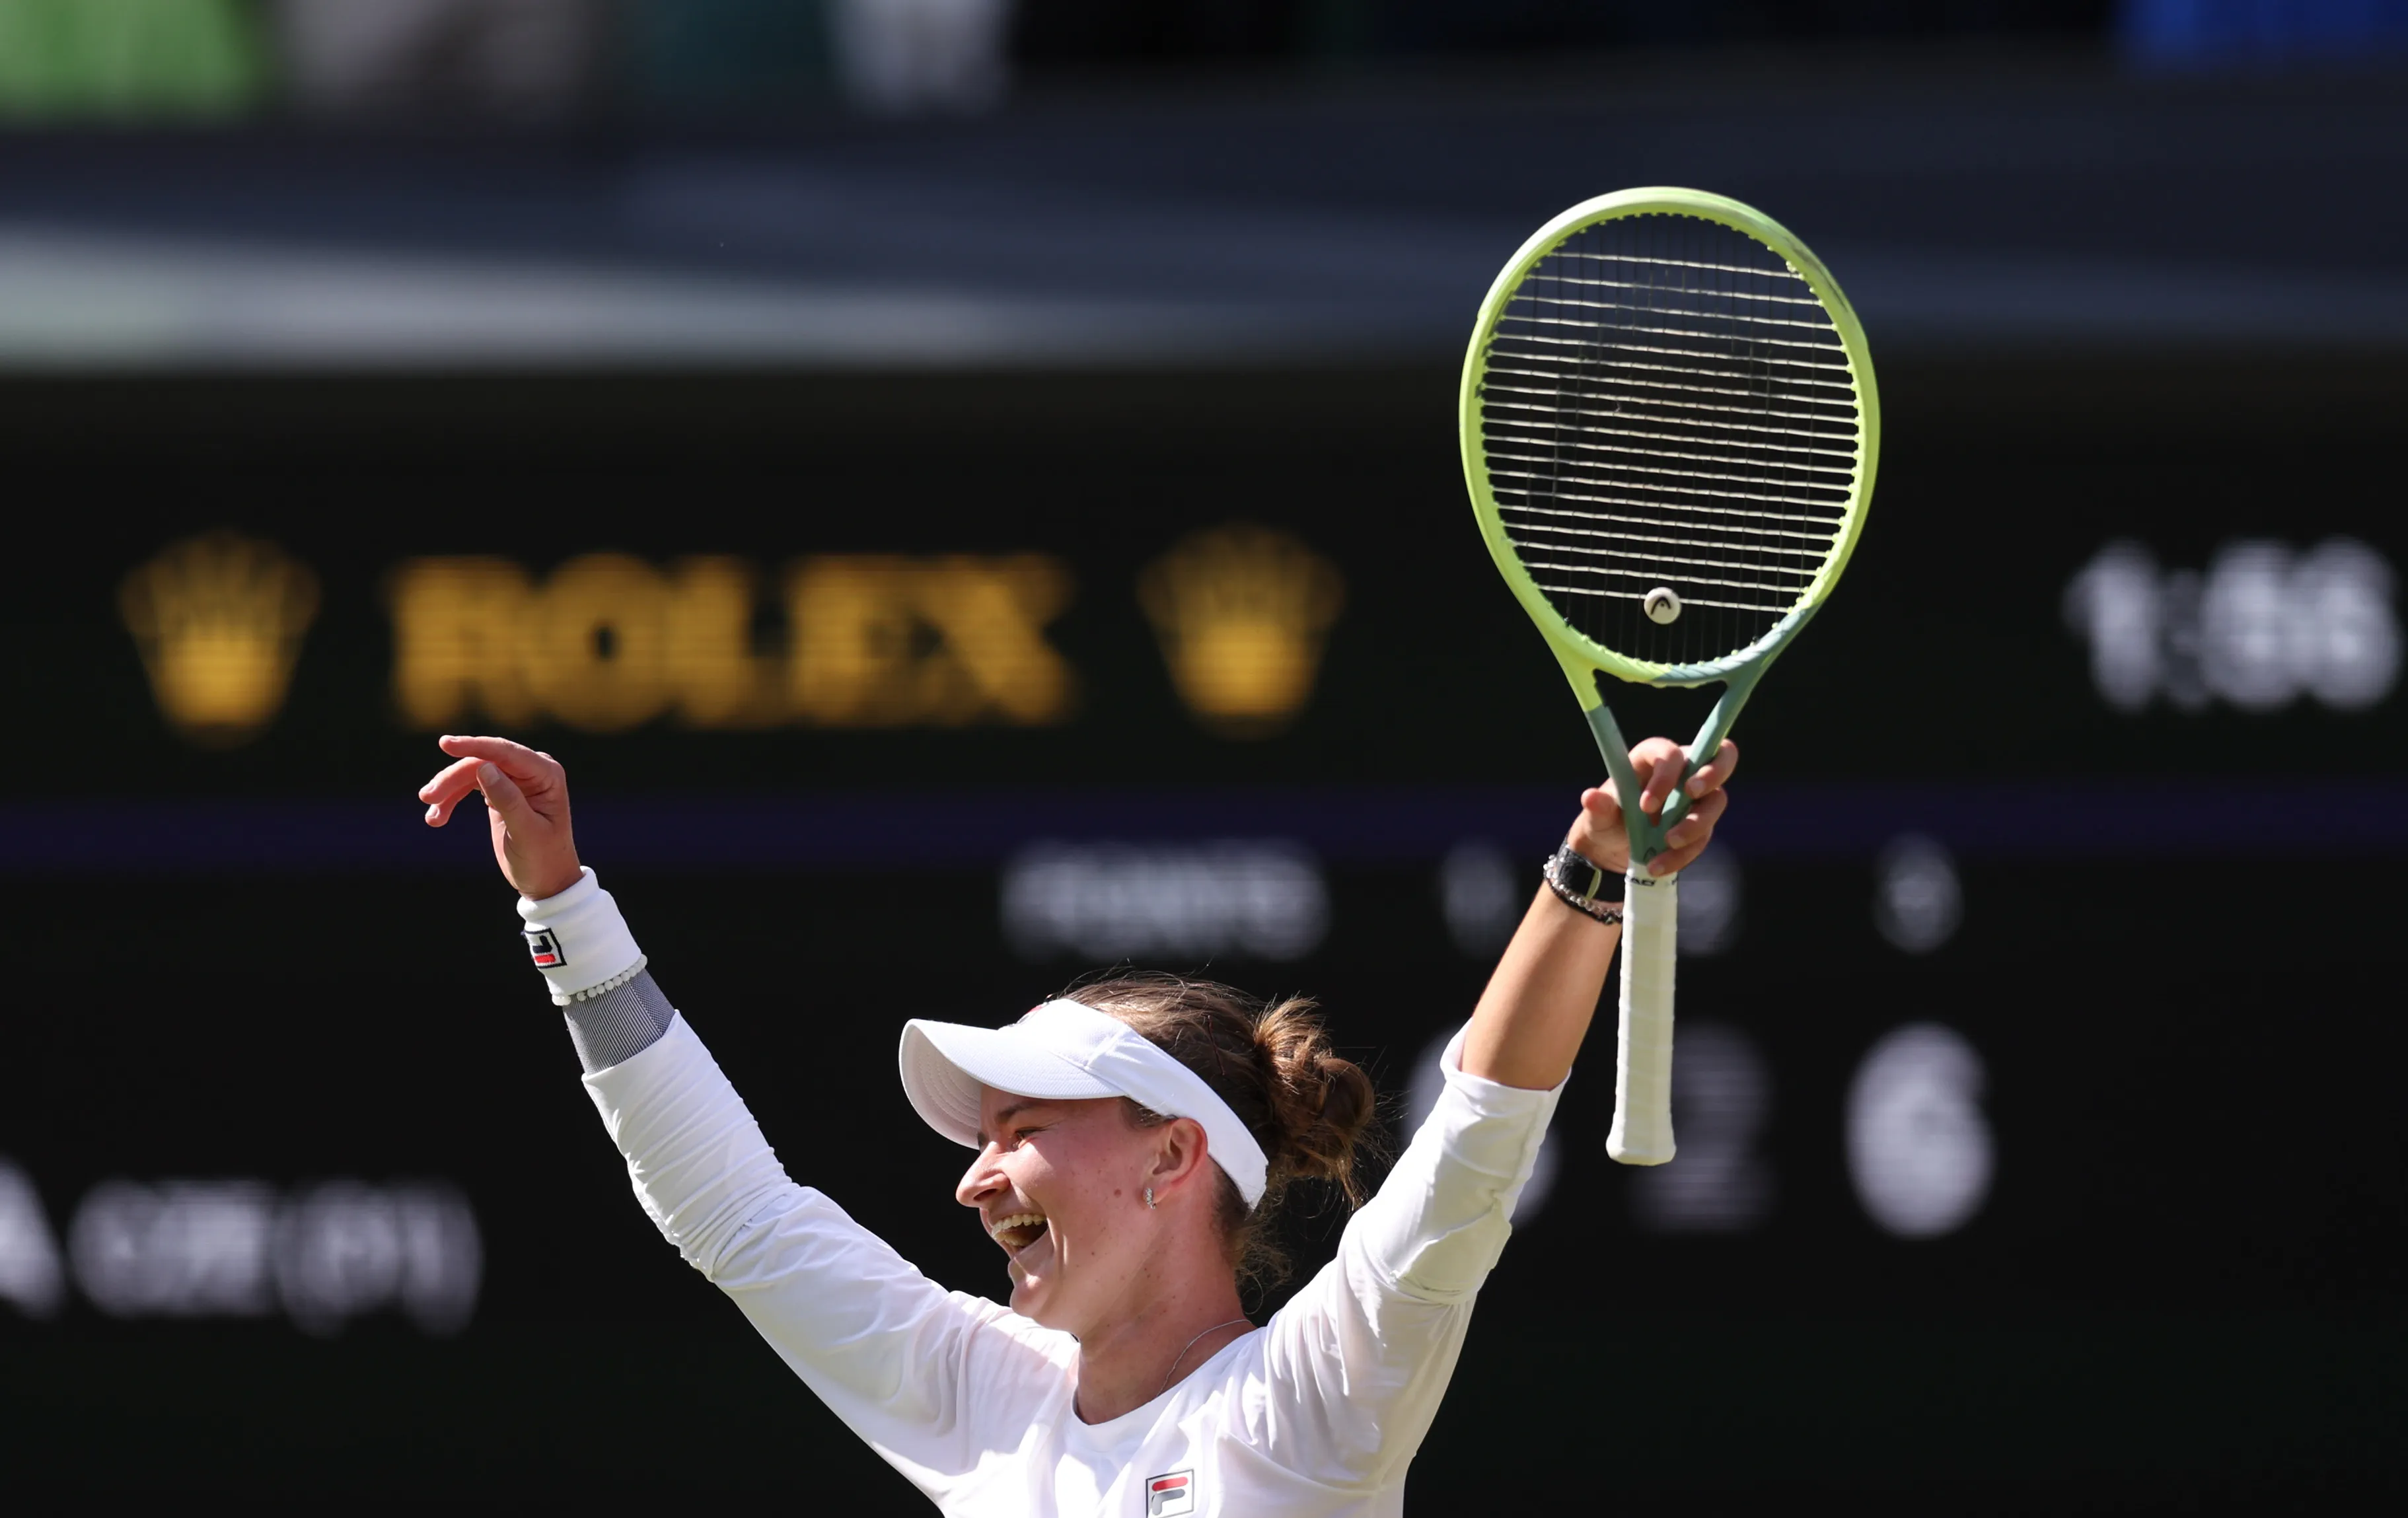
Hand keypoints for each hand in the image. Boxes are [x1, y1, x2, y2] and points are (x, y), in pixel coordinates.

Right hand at [417, 735, 583, 900]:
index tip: (444, 744)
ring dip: (448, 790)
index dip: (475, 746)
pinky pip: (469, 785)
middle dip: (453, 778)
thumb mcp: (526, 833)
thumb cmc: (543, 858)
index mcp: (547, 774)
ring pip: (471, 772)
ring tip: (432, 818)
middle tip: (427, 798)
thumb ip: (507, 800)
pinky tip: (437, 817)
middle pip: (483, 762)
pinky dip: (451, 798)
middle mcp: (532, 770)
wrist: (547, 880)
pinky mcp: (500, 790)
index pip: (506, 752)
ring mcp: (515, 778)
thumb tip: (484, 767)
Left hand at [1566, 737, 1737, 878]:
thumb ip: (1598, 806)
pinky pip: (1704, 836)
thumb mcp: (1597, 815)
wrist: (1613, 849)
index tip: (1647, 805)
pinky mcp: (1701, 824)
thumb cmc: (1607, 819)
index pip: (1670, 753)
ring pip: (1716, 800)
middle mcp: (1683, 772)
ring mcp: (1697, 798)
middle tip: (1691, 793)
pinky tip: (1660, 864)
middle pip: (1719, 755)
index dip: (1665, 773)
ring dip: (1695, 824)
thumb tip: (1591, 798)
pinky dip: (1684, 852)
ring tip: (1666, 844)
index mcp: (1654, 758)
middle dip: (1711, 773)